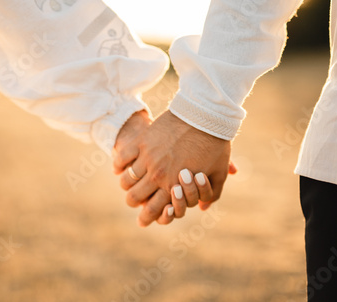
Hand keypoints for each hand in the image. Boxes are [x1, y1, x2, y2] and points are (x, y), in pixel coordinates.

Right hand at [115, 110, 231, 225]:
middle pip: (133, 198)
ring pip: (125, 180)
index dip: (144, 219)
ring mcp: (148, 158)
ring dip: (126, 184)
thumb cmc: (215, 145)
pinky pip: (122, 158)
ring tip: (128, 182)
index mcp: (175, 186)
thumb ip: (211, 194)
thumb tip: (203, 208)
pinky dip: (118, 165)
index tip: (141, 220)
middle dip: (132, 201)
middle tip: (134, 199)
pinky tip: (120, 167)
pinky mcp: (142, 141)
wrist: (205, 115)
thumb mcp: (218, 173)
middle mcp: (158, 175)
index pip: (152, 211)